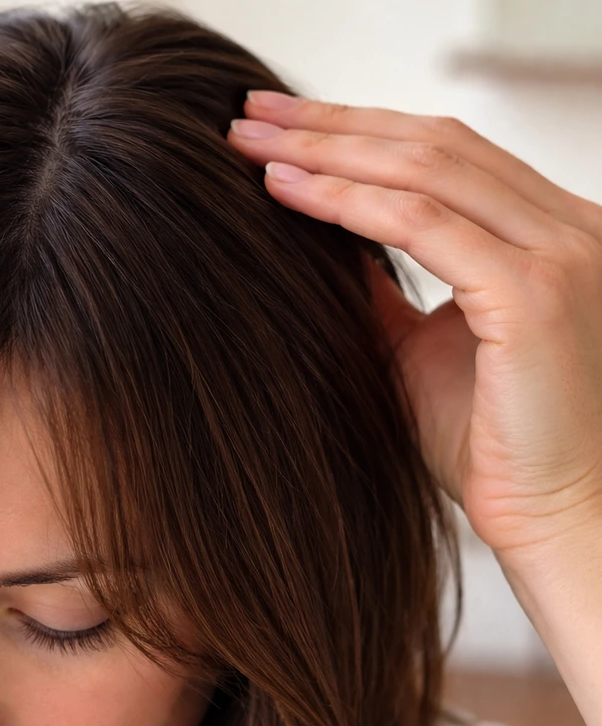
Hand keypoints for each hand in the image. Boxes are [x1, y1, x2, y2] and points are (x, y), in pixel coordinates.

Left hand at [226, 91, 601, 558]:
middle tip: (250, 116)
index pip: (444, 154)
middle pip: (432, 144)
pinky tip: (284, 190)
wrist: (554, 517)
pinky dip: (345, 202)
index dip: (357, 131)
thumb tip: (319, 234)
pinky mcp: (537, 293)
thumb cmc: (491, 442)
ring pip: (425, 170)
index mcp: (548, 232)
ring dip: (327, 151)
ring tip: (251, 143)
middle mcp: (568, 226)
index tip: (280, 126)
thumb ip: (383, 284)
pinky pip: (423, 224)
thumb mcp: (419, 344)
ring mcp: (562, 253)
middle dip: (330, 124)